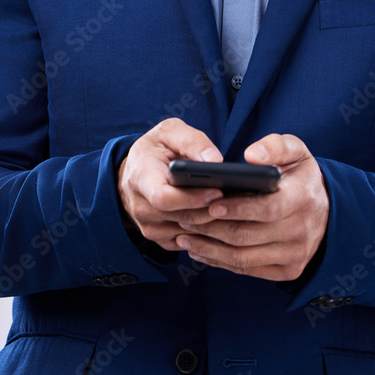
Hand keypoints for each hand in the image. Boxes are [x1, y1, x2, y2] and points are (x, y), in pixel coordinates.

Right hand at [117, 118, 224, 251]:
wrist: (136, 170)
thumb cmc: (155, 148)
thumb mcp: (169, 132)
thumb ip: (192, 141)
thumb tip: (215, 160)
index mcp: (141, 179)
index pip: (164, 198)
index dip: (192, 198)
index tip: (217, 190)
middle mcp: (141, 207)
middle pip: (181, 218)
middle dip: (210, 211)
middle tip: (237, 202)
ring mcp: (149, 227)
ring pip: (187, 234)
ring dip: (212, 225)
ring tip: (235, 210)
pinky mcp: (160, 238)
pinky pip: (187, 243)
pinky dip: (207, 234)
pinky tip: (223, 220)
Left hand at [172, 133, 328, 281]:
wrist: (327, 210)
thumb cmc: (301, 176)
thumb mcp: (296, 151)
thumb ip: (274, 146)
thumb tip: (251, 155)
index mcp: (303, 198)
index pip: (267, 209)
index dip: (237, 209)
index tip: (210, 204)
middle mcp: (302, 231)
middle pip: (248, 236)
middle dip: (212, 229)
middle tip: (185, 218)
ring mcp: (295, 254)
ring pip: (243, 257)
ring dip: (210, 248)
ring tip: (185, 235)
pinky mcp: (288, 271)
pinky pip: (248, 270)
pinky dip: (220, 262)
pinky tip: (200, 250)